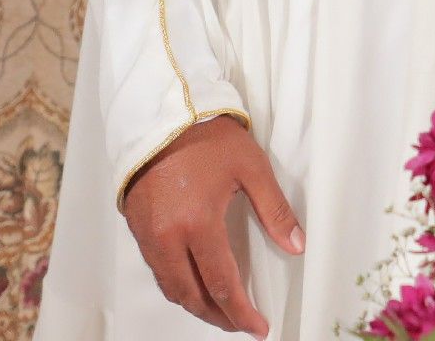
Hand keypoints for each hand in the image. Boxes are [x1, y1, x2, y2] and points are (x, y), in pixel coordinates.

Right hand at [121, 114, 302, 335]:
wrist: (162, 114)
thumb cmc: (209, 138)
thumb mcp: (251, 168)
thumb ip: (274, 210)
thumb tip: (297, 246)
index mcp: (197, 224)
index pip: (222, 284)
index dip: (242, 312)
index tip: (259, 328)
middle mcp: (167, 238)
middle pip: (191, 296)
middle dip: (217, 316)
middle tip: (240, 324)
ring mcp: (148, 235)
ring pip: (170, 286)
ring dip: (195, 303)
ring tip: (221, 310)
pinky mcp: (137, 226)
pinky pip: (157, 269)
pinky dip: (177, 284)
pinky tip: (194, 282)